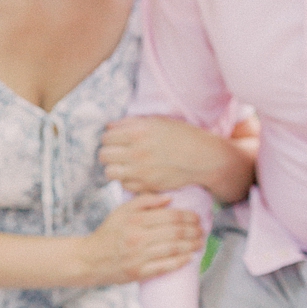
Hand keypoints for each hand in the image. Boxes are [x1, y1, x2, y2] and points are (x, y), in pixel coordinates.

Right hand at [81, 194, 202, 285]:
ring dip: (190, 246)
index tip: (197, 218)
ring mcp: (138, 256)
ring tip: (200, 243)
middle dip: (193, 231)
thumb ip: (145, 201)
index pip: (170, 216)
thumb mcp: (121, 211)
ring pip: (173, 249)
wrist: (89, 259)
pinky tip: (188, 258)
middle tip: (202, 231)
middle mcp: (138, 237)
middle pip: (175, 232)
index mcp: (135, 220)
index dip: (188, 217)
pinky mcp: (138, 272)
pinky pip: (164, 267)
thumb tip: (169, 199)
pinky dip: (179, 262)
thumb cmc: (108, 233)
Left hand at [100, 116, 230, 192]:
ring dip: (114, 168)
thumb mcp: (157, 122)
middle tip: (118, 153)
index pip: (106, 137)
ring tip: (124, 165)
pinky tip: (136, 174)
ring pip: (109, 172)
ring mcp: (141, 171)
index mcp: (138, 132)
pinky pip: (124, 185)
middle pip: (104, 155)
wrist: (203, 158)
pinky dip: (127, 180)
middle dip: (109, 153)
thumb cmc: (181, 136)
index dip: (110, 138)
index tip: (117, 141)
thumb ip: (130, 123)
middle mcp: (137, 152)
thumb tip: (109, 126)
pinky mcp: (147, 185)